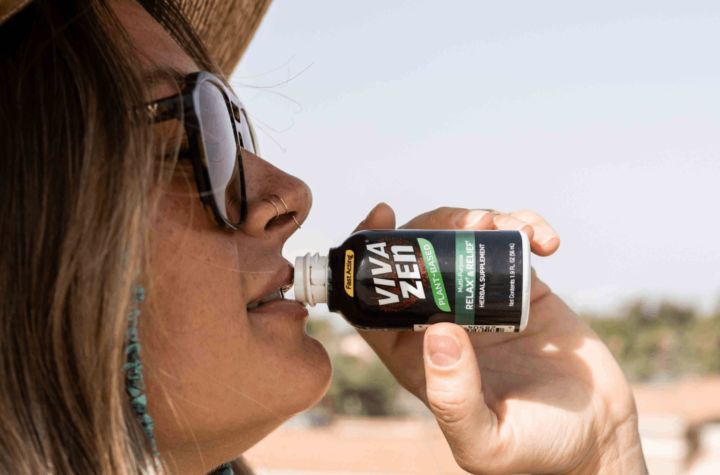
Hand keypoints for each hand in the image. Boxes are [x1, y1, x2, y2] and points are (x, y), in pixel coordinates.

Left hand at [353, 203, 644, 474]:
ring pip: (463, 243)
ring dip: (480, 220)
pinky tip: (545, 242)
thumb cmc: (536, 451)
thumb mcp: (487, 442)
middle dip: (435, 227)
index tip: (382, 219)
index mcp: (416, 355)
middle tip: (469, 222)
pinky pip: (512, 246)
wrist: (598, 437)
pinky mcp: (522, 290)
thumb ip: (453, 400)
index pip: (374, 302)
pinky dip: (525, 229)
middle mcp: (443, 323)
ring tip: (508, 226)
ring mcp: (482, 302)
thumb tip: (437, 331)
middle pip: (418, 258)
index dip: (369, 259)